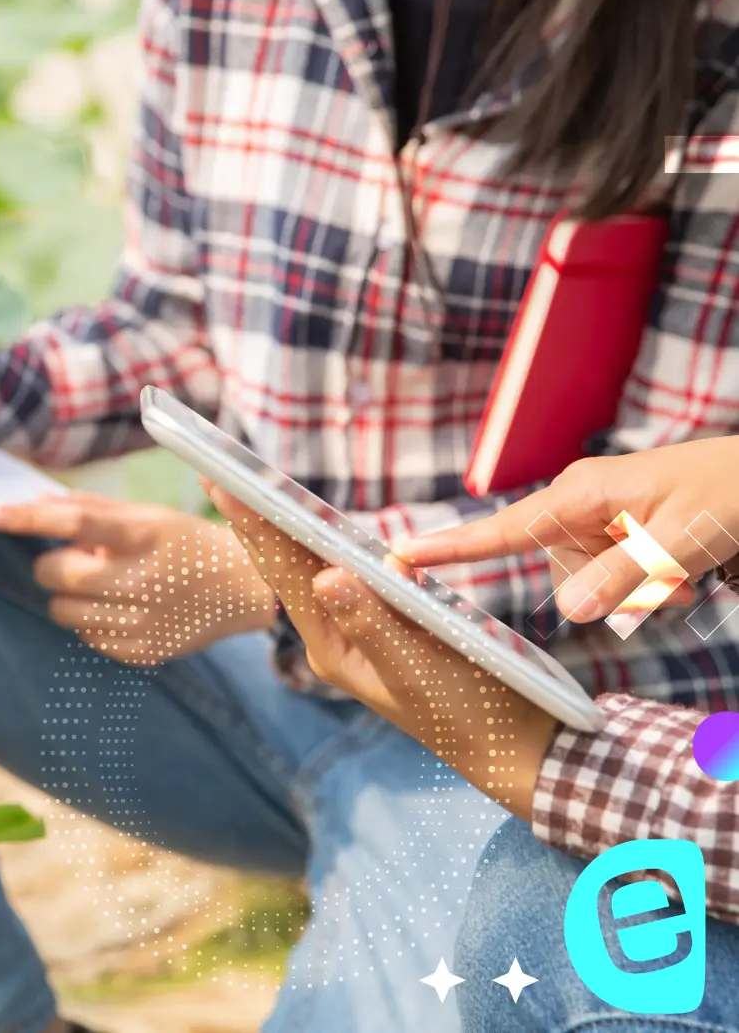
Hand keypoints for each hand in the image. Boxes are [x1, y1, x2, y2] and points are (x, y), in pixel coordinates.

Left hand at [0, 491, 277, 664]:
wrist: (246, 588)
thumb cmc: (188, 542)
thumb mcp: (147, 514)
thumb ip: (92, 509)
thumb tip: (35, 503)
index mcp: (144, 534)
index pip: (74, 522)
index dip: (29, 519)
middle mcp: (143, 578)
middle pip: (57, 574)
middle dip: (53, 565)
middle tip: (76, 560)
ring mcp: (143, 620)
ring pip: (64, 612)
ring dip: (69, 596)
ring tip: (104, 585)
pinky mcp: (143, 651)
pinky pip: (87, 638)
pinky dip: (92, 621)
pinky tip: (122, 608)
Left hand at [202, 480, 555, 821]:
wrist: (511, 744)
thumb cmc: (464, 712)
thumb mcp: (415, 667)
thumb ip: (371, 622)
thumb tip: (327, 576)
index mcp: (332, 648)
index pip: (285, 576)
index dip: (255, 526)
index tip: (220, 484)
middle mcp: (338, 636)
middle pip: (293, 568)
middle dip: (260, 521)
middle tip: (221, 474)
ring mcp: (364, 628)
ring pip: (320, 567)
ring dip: (291, 528)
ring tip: (256, 488)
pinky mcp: (393, 621)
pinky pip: (355, 573)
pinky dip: (337, 543)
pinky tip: (322, 522)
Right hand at [396, 437, 738, 624]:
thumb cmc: (728, 493)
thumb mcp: (680, 541)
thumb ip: (623, 575)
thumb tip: (569, 612)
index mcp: (580, 494)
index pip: (501, 530)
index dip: (450, 549)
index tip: (399, 557)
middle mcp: (578, 505)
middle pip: (561, 576)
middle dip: (613, 592)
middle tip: (671, 580)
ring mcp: (596, 519)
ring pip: (589, 584)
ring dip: (639, 592)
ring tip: (684, 571)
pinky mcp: (614, 531)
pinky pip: (611, 579)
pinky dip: (647, 587)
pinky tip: (682, 571)